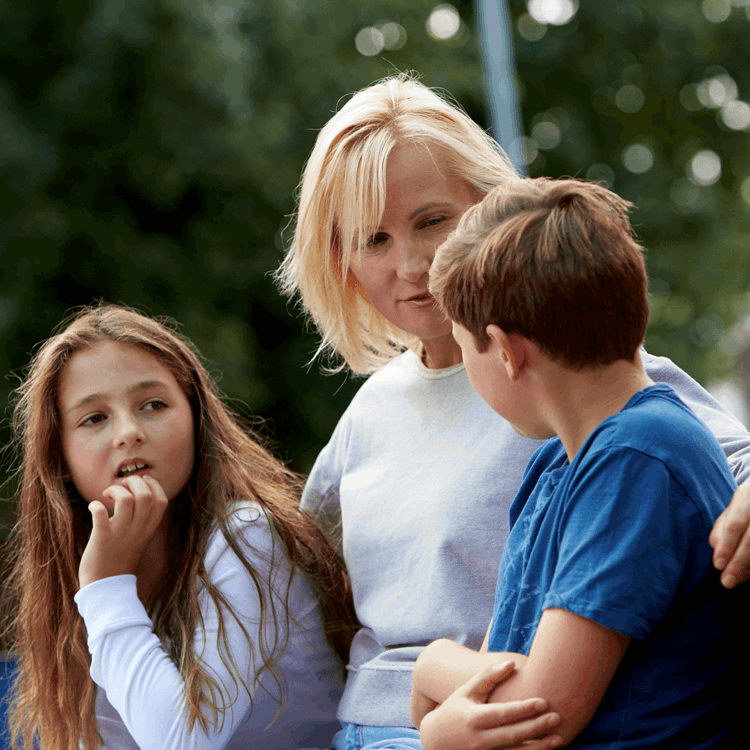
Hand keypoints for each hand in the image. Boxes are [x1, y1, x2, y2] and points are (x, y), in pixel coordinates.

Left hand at [78, 475, 168, 589]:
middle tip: (121, 485)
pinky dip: (95, 505)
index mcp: (148, 529)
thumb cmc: (119, 559)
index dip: (154, 485)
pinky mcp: (102, 538)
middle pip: (145, 495)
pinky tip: (93, 507)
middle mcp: (138, 530)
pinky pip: (100, 513)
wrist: (105, 586)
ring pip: (126, 499)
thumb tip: (135, 496)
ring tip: (107, 495)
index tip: (142, 480)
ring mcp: (121, 534)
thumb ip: (141, 520)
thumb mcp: (139, 539)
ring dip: (115, 490)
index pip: (161, 500)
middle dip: (133, 481)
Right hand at [419, 662, 561, 749]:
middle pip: (514, 735)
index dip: (524, 709)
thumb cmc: (453, 710)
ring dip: (539, 748)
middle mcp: (480, 740)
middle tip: (557, 718)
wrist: (435, 742)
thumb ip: (488, 676)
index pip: (503, 714)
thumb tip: (511, 663)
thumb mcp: (466, 691)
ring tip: (559, 739)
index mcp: (474, 719)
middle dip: (537, 728)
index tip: (544, 702)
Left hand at [709, 483, 749, 587]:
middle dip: (738, 563)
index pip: (735, 524)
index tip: (718, 565)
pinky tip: (749, 573)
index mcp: (746, 496)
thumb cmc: (747, 506)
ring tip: (738, 578)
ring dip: (749, 567)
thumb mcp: (733, 509)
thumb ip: (722, 527)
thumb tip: (716, 549)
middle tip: (727, 581)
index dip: (726, 546)